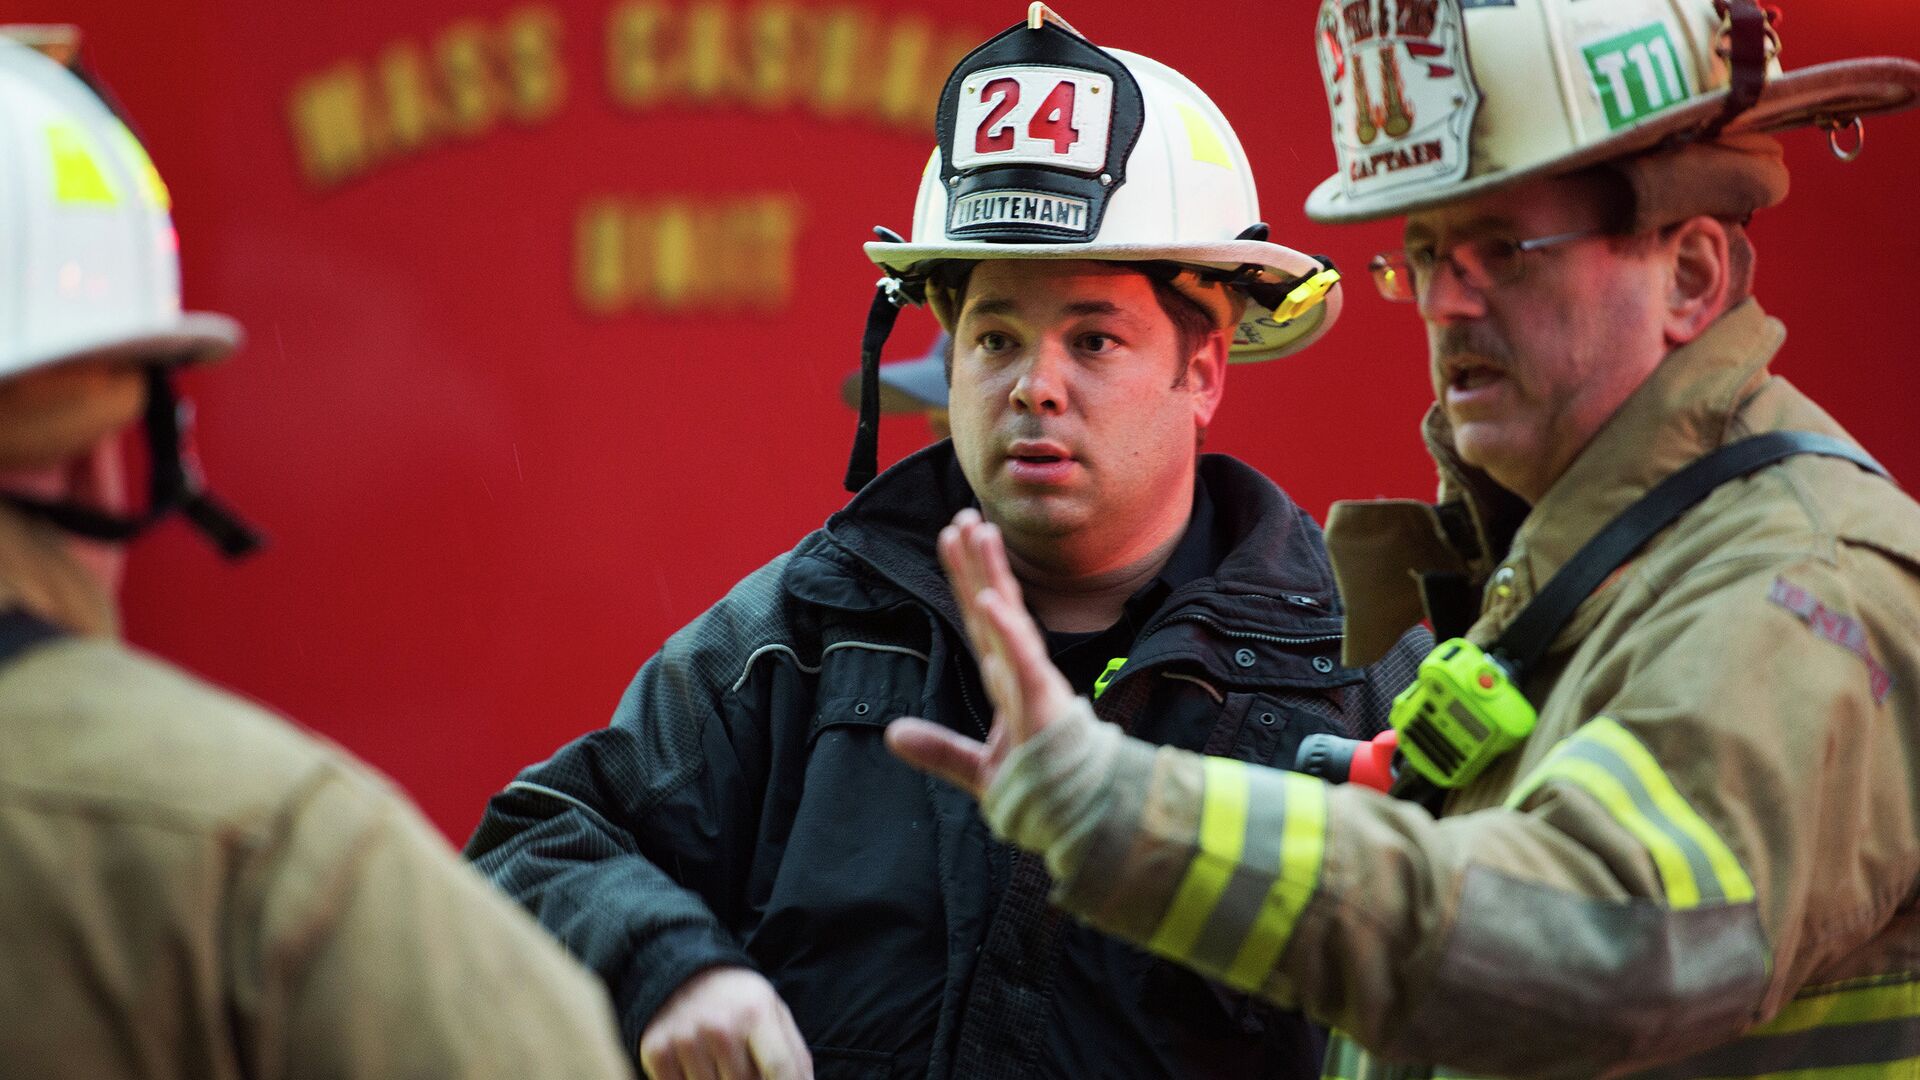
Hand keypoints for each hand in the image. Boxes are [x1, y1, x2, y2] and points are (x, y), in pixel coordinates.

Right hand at [637, 966, 812, 1079]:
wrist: (683, 972)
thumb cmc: (738, 1000)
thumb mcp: (773, 1013)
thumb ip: (794, 1054)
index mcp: (756, 1013)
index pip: (780, 1068)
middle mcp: (720, 1025)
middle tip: (743, 1063)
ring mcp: (686, 1039)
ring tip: (721, 1062)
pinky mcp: (657, 1051)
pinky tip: (697, 1065)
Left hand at [886, 508, 1077, 797]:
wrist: (1081, 821)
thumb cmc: (1041, 790)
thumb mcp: (977, 770)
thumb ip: (938, 751)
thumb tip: (892, 735)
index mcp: (1004, 683)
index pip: (978, 621)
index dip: (963, 578)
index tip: (950, 537)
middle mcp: (1018, 674)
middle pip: (991, 608)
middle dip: (977, 562)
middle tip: (963, 516)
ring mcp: (1032, 686)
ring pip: (1008, 621)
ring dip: (992, 575)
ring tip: (980, 533)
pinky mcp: (1044, 704)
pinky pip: (1023, 662)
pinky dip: (1008, 630)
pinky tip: (991, 598)